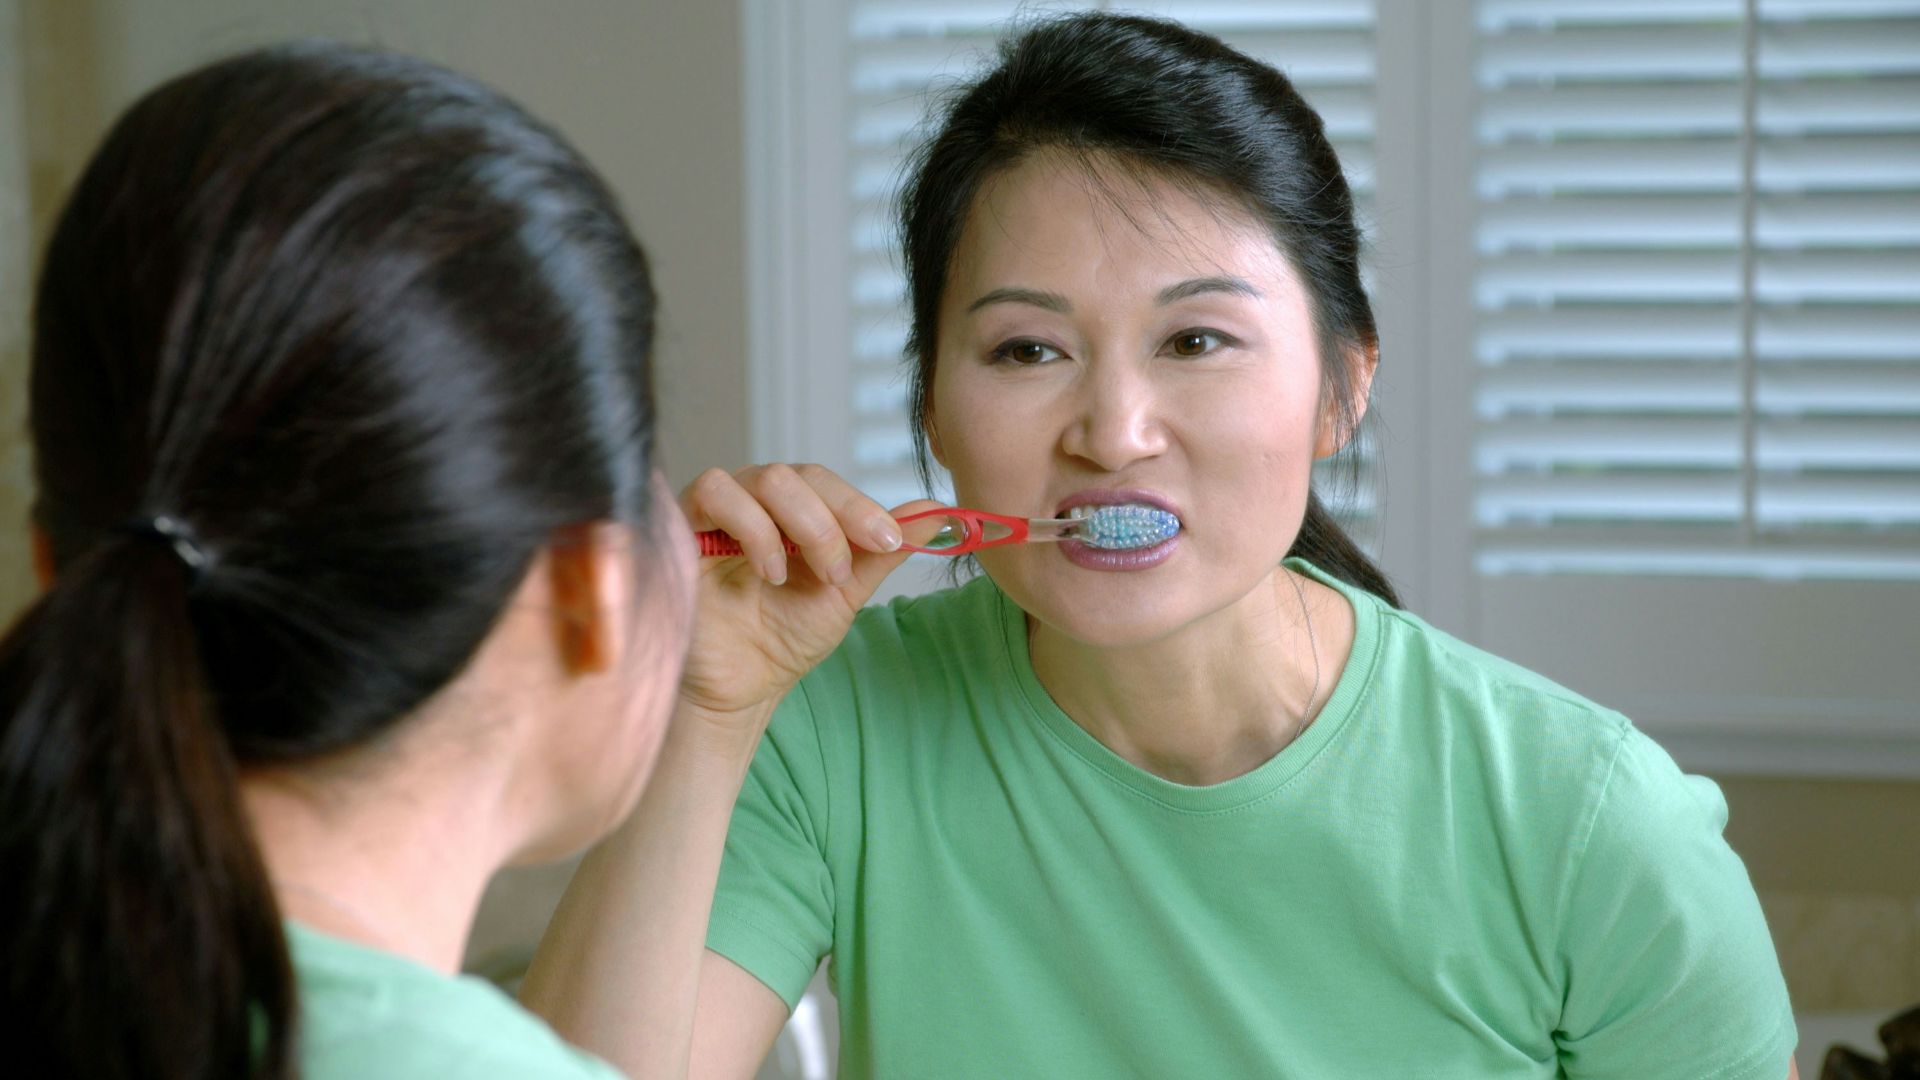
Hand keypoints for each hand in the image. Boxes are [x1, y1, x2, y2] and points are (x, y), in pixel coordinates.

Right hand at [677, 463, 938, 740]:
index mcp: (793, 510)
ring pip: (762, 477)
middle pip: (796, 474)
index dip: (860, 506)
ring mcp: (717, 511)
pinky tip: (767, 571)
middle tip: (841, 573)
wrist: (740, 687)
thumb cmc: (784, 638)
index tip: (890, 541)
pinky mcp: (682, 526)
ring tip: (797, 577)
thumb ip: (883, 551)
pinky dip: (751, 527)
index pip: (826, 482)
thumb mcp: (845, 593)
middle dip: (831, 521)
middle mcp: (754, 501)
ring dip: (797, 525)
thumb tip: (943, 514)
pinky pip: (713, 492)